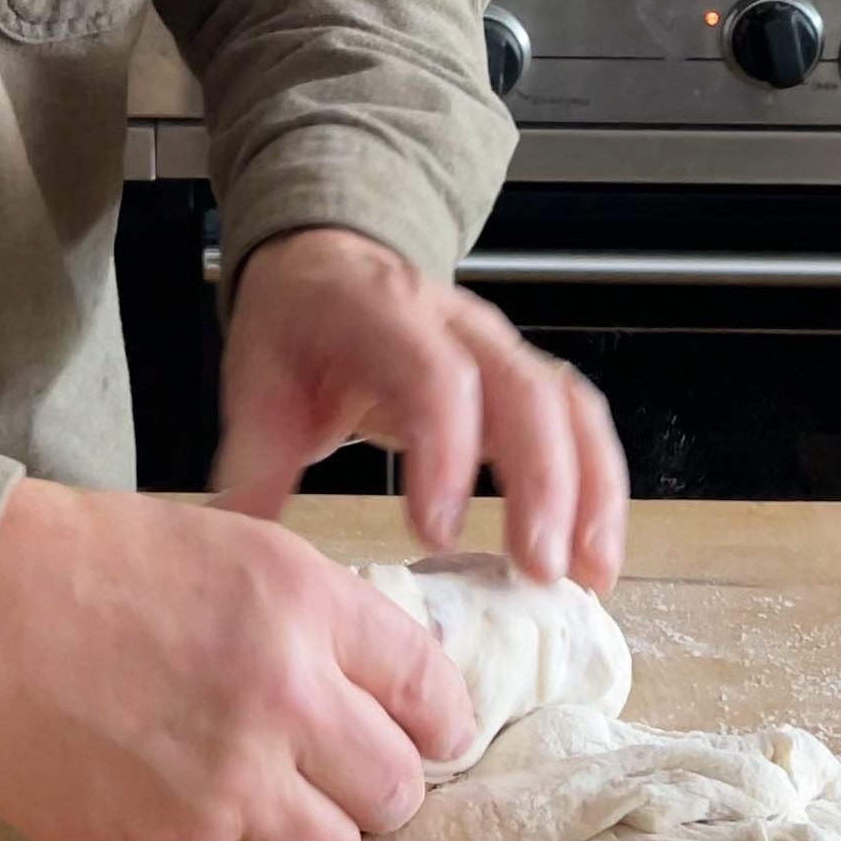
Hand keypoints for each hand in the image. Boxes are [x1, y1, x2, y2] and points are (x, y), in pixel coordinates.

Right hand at [0, 477, 474, 840]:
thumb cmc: (97, 566)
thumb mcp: (235, 550)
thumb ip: (319, 619)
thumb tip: (390, 691)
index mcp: (304, 605)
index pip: (430, 688)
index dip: (437, 721)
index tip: (428, 735)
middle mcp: (284, 698)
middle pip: (398, 789)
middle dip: (378, 785)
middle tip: (342, 774)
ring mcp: (230, 785)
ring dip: (311, 831)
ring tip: (262, 796)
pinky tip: (184, 798)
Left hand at [212, 228, 627, 591]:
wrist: (325, 264)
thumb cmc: (296, 327)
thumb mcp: (258, 380)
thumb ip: (253, 459)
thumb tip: (240, 542)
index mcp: (382, 315)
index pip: (434, 375)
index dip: (446, 452)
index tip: (434, 532)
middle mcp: (457, 325)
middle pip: (523, 391)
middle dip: (542, 483)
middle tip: (536, 569)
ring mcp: (501, 347)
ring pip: (567, 407)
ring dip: (589, 492)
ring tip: (587, 576)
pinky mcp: (525, 376)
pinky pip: (581, 422)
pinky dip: (600, 487)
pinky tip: (596, 555)